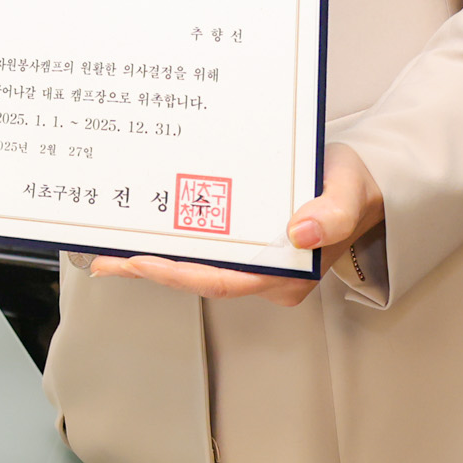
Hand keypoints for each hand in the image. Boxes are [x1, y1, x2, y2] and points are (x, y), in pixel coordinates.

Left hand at [83, 143, 384, 306]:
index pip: (223, 281)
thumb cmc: (352, 186)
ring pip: (193, 265)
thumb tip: (302, 230)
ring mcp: (251, 263)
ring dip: (151, 257)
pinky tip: (138, 232)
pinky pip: (199, 248)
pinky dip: (168, 241)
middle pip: (198, 277)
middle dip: (149, 269)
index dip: (179, 274)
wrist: (358, 181)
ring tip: (107, 249)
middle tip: (104, 258)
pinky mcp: (241, 245)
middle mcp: (264, 276)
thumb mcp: (349, 192)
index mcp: (287, 274)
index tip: (142, 261)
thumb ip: (333, 212)